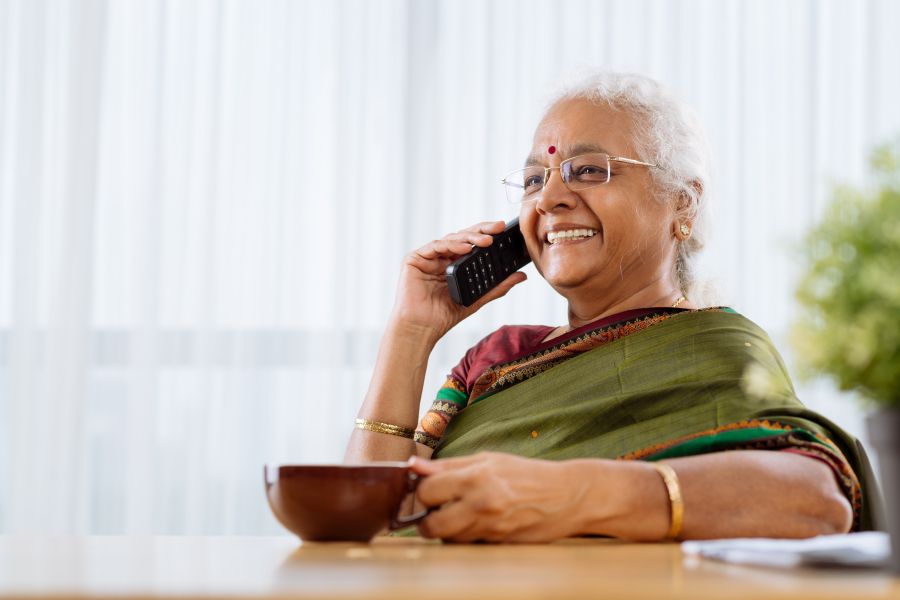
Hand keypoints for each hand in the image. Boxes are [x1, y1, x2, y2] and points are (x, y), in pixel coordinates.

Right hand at [390, 221, 527, 339]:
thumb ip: (497, 286)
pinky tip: (465, 248)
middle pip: (462, 238)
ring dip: (469, 238)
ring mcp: (427, 257)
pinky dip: (450, 245)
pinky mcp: (414, 259)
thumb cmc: (444, 316)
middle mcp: (440, 258)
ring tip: (486, 241)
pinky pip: (435, 246)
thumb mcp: (477, 298)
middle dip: (481, 231)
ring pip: (451, 240)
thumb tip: (521, 276)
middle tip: (498, 228)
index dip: (487, 235)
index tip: (504, 230)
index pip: (472, 244)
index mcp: (453, 264)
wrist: (422, 329)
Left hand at [409, 452, 584, 542]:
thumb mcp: (488, 460)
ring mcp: (490, 528)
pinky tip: (478, 524)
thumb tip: (413, 466)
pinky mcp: (498, 544)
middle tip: (437, 510)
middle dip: (427, 520)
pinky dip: (465, 537)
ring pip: (447, 539)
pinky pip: (467, 545)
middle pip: (430, 525)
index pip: (426, 491)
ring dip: (446, 530)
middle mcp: (480, 504)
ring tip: (460, 515)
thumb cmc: (526, 474)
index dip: (422, 492)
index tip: (429, 492)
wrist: (567, 496)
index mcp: (475, 477)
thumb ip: (449, 465)